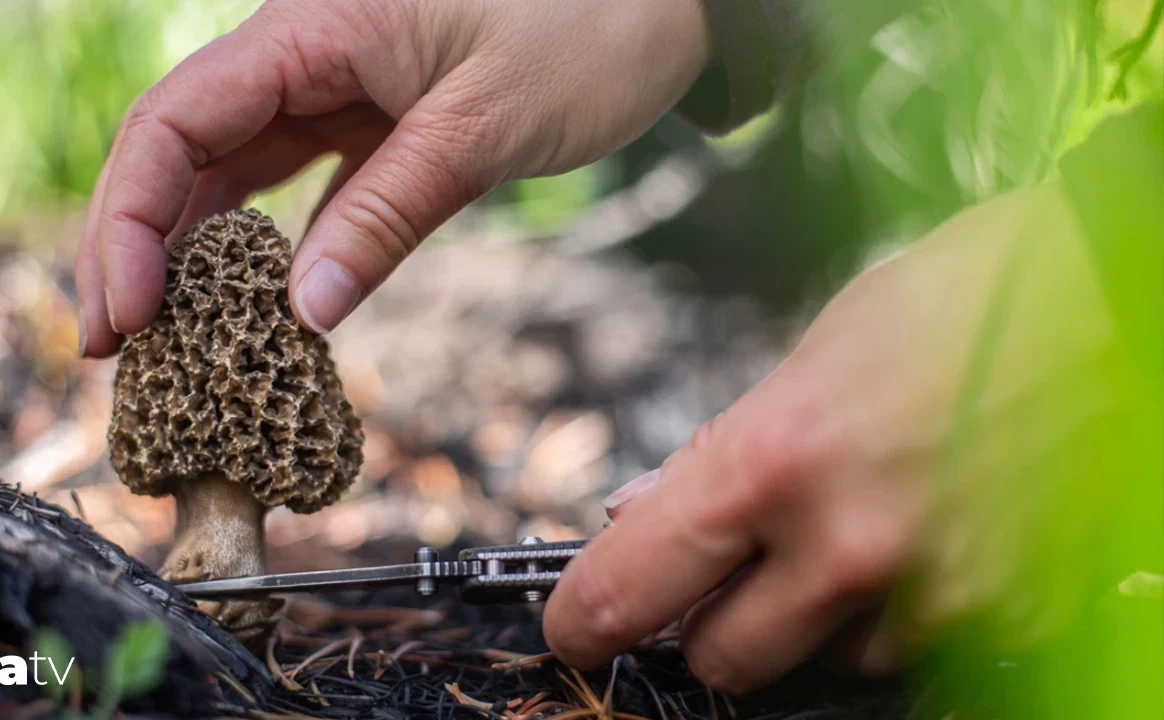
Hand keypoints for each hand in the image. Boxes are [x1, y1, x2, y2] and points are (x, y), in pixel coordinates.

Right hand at [77, 0, 708, 355]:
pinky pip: (302, 187)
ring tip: (172, 348)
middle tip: (117, 353)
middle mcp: (306, 52)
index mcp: (313, 26)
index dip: (129, 221)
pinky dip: (275, 248)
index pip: (175, 120)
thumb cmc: (589, 29)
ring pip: (232, 173)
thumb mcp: (484, 127)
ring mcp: (338, 88)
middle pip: (181, 150)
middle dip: (138, 250)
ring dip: (196, 257)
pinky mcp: (376, 122)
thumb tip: (301, 312)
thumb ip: (388, 214)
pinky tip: (261, 310)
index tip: (123, 317)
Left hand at [543, 185, 1117, 691]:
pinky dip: (894, 614)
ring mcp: (935, 592)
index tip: (575, 627)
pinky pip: (910, 651)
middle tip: (721, 576)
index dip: (586, 619)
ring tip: (852, 527)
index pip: (632, 586)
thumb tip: (643, 515)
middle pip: (719, 662)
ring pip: (821, 662)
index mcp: (774, 460)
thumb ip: (719, 456)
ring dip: (811, 619)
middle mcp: (849, 544)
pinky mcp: (1007, 614)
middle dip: (706, 626)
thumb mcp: (811, 355)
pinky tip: (919, 537)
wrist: (1112, 290)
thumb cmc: (958, 299)